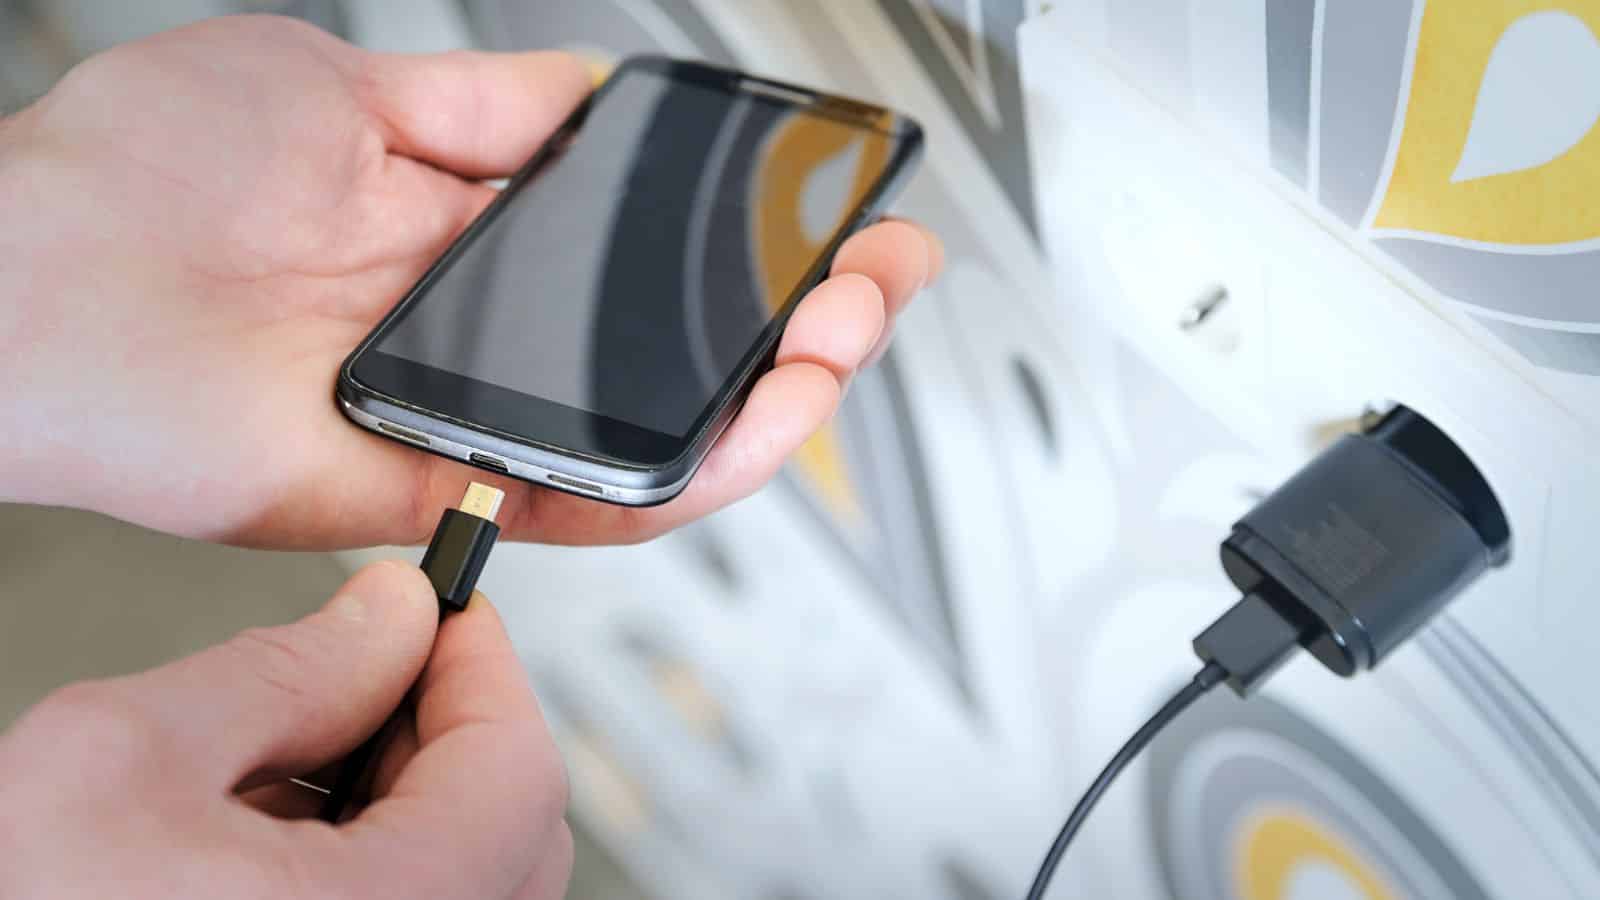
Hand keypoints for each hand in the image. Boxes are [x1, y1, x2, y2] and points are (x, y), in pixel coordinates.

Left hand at [0, 15, 941, 549]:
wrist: (38, 286)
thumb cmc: (142, 178)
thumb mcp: (343, 86)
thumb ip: (488, 105)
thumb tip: (603, 95)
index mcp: (473, 233)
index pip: (649, 251)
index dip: (748, 236)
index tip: (826, 205)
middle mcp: (492, 332)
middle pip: (679, 349)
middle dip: (802, 314)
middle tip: (883, 272)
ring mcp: (482, 415)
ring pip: (665, 433)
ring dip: (779, 393)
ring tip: (853, 336)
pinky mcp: (453, 486)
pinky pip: (594, 500)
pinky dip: (693, 470)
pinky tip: (769, 419)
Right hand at [0, 562, 567, 899]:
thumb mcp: (129, 757)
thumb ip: (288, 670)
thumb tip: (391, 614)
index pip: (517, 771)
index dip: (485, 669)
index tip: (445, 613)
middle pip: (509, 831)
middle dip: (439, 731)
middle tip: (364, 673)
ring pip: (464, 878)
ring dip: (401, 800)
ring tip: (283, 764)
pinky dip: (371, 864)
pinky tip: (269, 838)